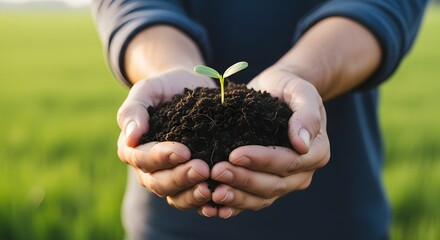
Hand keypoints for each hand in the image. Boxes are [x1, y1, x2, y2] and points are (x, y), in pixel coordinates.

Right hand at [117, 68, 215, 209]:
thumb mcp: (147, 90)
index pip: (143, 159)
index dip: (162, 158)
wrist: (186, 89)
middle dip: (181, 178)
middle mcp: (148, 169)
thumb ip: (134, 110)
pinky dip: (205, 204)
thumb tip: (130, 137)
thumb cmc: (163, 88)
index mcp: (133, 149)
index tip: (184, 151)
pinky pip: (193, 200)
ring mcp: (169, 179)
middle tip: (203, 169)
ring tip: (212, 188)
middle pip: (159, 183)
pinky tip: (220, 201)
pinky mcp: (189, 183)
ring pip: (176, 197)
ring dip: (193, 195)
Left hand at [200, 66, 329, 217]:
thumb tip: (302, 144)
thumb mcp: (301, 91)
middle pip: (274, 184)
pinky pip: (251, 201)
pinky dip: (233, 206)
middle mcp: (302, 173)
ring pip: (262, 198)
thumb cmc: (288, 88)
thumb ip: (307, 115)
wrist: (276, 92)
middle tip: (217, 171)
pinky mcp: (265, 186)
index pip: (288, 162)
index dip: (262, 161)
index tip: (235, 154)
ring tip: (213, 191)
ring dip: (237, 196)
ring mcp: (284, 183)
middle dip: (244, 180)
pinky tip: (213, 207)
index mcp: (316, 152)